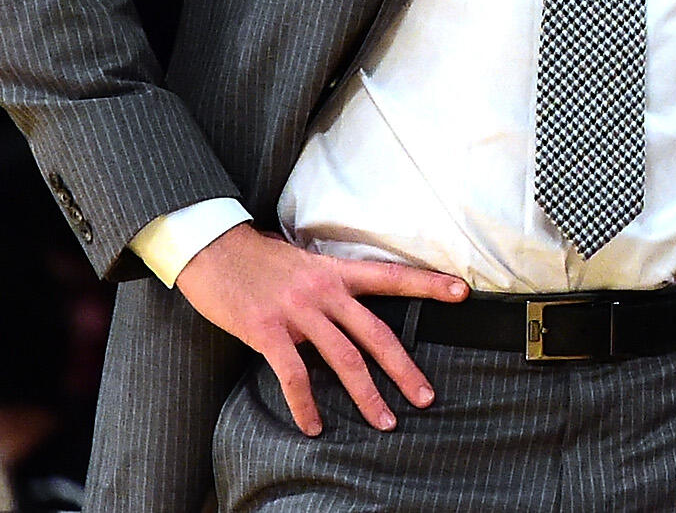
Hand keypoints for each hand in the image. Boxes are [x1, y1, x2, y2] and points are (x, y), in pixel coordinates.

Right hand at [175, 225, 468, 435]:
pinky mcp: (267, 331)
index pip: (392, 277)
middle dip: (404, 369)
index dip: (428, 284)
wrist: (212, 250)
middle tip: (426, 396)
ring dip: (367, 395)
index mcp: (336, 271)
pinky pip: (294, 375)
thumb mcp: (304, 263)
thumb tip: (350, 307)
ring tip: (384, 422)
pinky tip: (314, 425)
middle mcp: (324, 291)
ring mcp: (298, 312)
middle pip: (376, 333)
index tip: (463, 292)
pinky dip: (306, 405)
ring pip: (344, 359)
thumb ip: (330, 284)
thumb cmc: (258, 260)